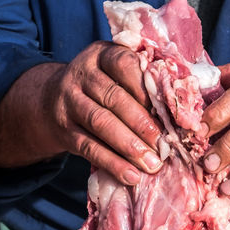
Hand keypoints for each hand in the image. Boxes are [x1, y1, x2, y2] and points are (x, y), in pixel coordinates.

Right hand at [0, 42, 162, 185]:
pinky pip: (89, 147)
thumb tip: (177, 115)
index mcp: (102, 55)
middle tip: (164, 145)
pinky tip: (131, 175)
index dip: (145, 87)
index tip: (166, 109)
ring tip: (152, 164)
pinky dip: (112, 163)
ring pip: (101, 122)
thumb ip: (141, 83)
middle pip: (113, 97)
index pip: (124, 64)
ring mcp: (69, 101)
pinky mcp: (64, 129)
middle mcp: (82, 74)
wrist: (51, 102)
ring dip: (129, 146)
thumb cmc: (102, 89)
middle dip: (141, 123)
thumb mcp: (115, 74)